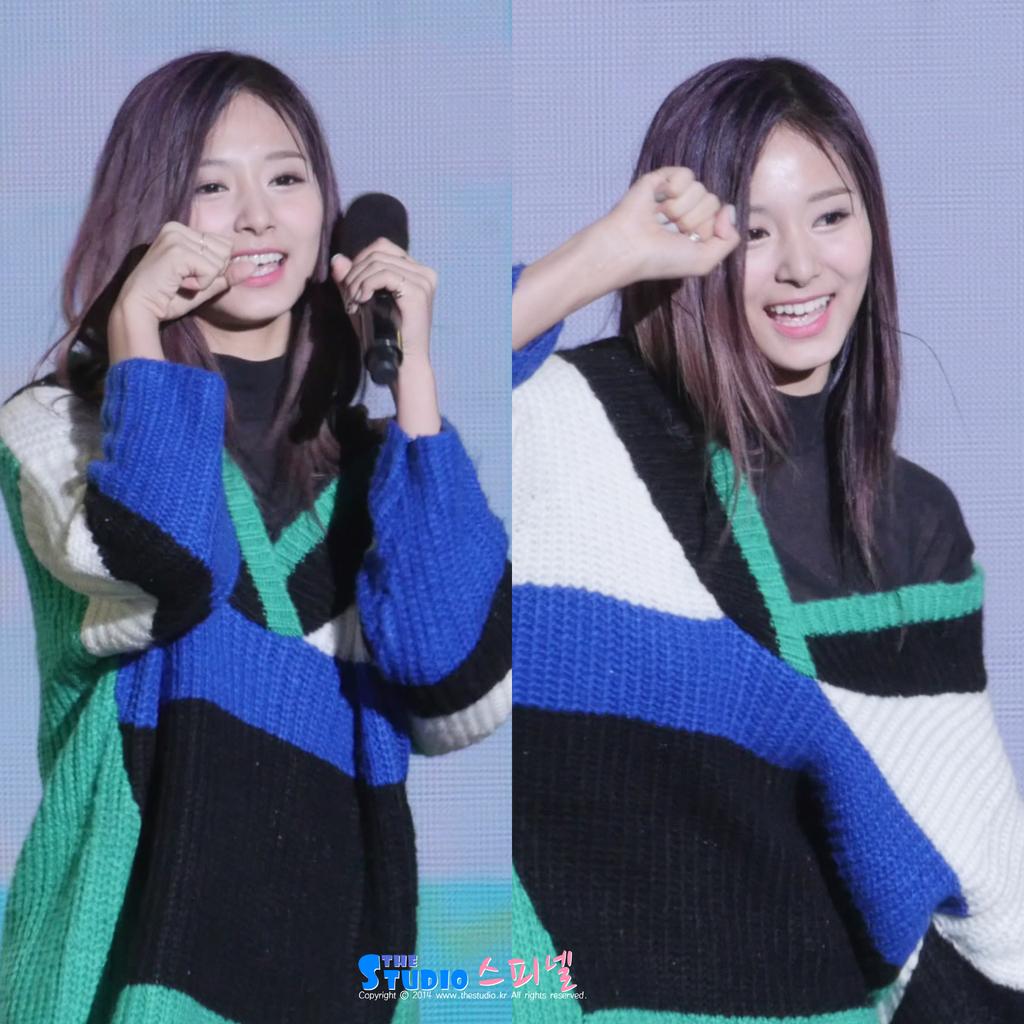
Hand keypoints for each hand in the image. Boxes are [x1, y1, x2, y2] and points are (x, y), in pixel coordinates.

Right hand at [111, 222, 257, 328]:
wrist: (139, 309)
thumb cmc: (168, 298)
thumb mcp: (204, 286)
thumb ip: (226, 275)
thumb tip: (253, 266)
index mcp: (182, 231)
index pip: (224, 244)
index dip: (216, 268)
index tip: (191, 277)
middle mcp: (177, 228)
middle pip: (225, 250)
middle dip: (212, 273)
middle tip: (186, 282)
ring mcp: (175, 236)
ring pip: (219, 260)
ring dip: (205, 280)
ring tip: (180, 283)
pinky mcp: (176, 250)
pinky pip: (210, 270)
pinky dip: (200, 284)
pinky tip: (179, 285)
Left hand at [330, 239, 440, 436]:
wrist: (402, 363)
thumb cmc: (383, 337)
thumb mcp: (362, 304)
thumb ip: (351, 282)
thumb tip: (337, 259)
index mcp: (415, 271)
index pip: (382, 247)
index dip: (360, 260)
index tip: (352, 286)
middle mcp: (424, 272)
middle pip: (379, 251)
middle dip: (356, 272)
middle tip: (350, 296)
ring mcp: (423, 281)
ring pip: (379, 262)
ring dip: (358, 280)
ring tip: (354, 301)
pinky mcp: (418, 291)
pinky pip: (384, 274)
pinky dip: (367, 284)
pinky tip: (362, 300)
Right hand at [594, 166, 740, 289]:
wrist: (630, 248)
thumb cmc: (662, 260)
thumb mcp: (705, 262)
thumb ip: (730, 240)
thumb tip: (729, 209)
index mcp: (696, 229)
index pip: (721, 216)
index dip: (706, 229)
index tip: (685, 241)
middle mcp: (687, 211)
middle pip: (712, 201)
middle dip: (693, 219)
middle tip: (670, 231)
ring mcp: (673, 194)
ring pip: (700, 188)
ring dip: (680, 208)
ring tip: (660, 219)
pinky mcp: (660, 179)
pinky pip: (686, 174)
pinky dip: (675, 188)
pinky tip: (659, 200)